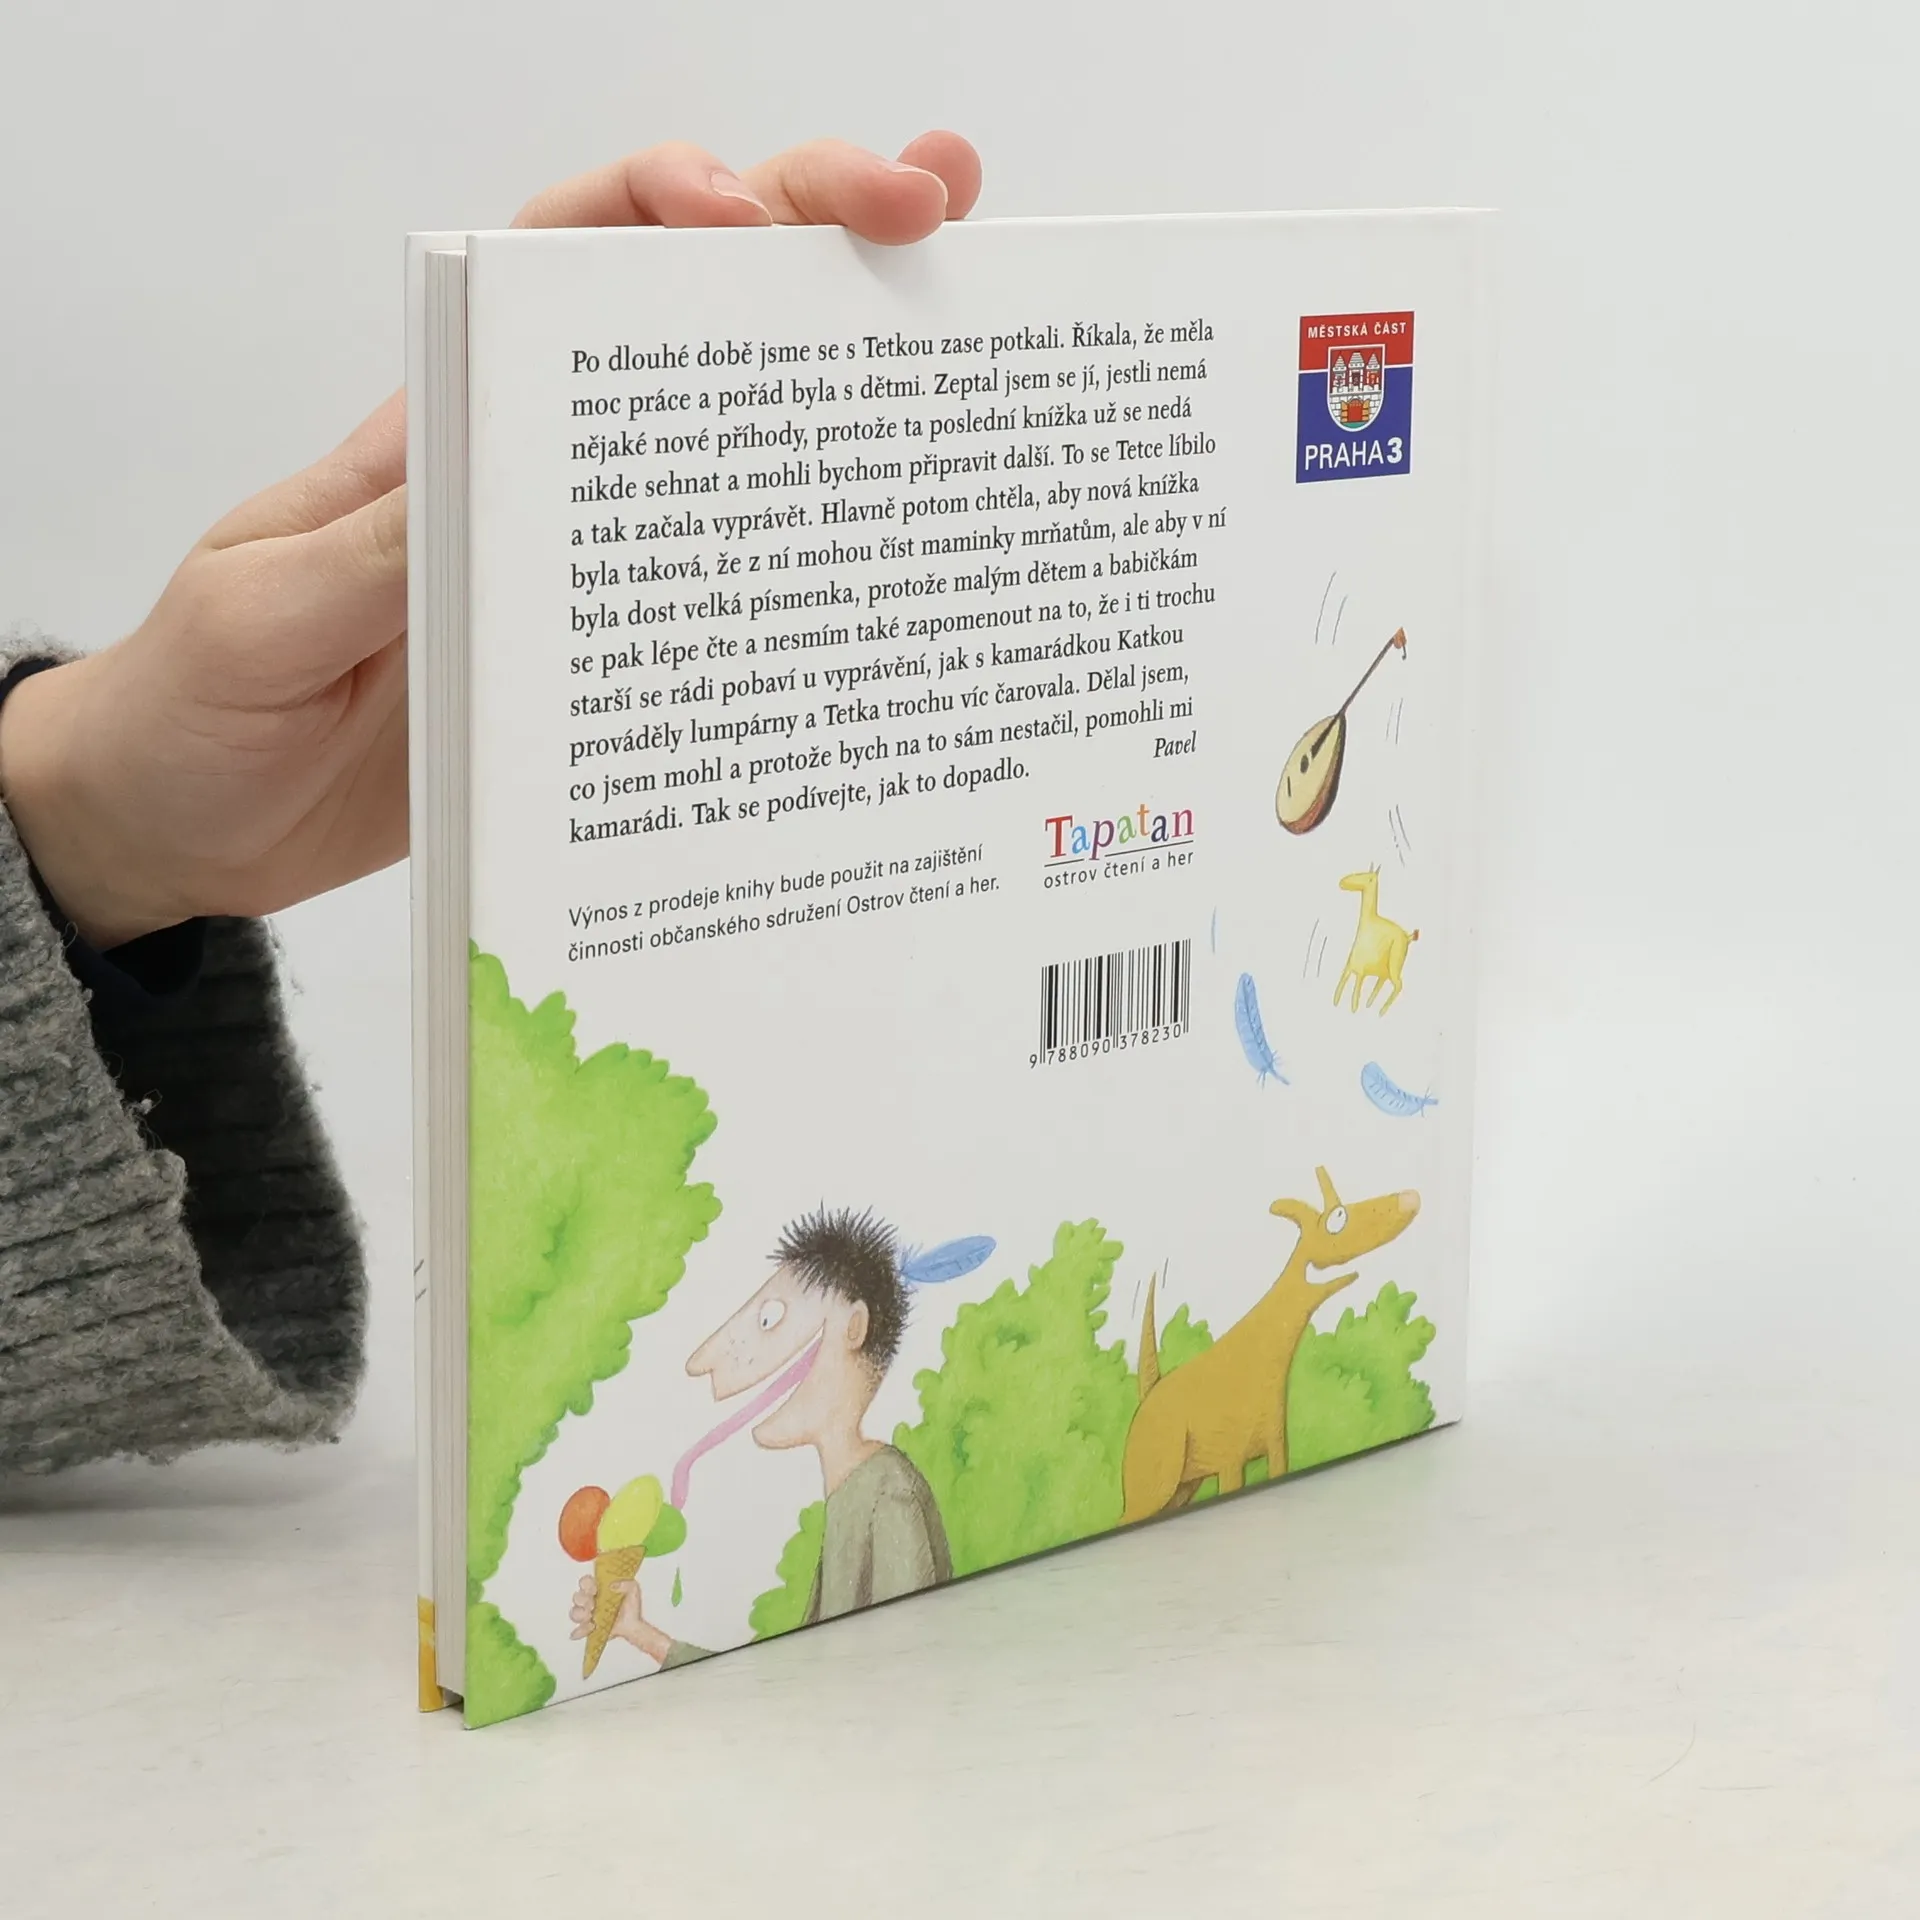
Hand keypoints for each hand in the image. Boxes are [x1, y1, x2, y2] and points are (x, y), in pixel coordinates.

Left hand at [0, 133, 981, 948]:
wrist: (191, 827)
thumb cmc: (198, 707)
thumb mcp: (267, 618)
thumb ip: (375, 554)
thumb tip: (503, 474)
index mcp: (441, 427)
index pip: (564, 260)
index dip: (666, 205)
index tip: (750, 216)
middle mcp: (534, 473)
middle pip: (687, 317)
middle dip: (813, 234)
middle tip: (936, 205)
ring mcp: (585, 566)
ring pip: (732, 448)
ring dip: (846, 383)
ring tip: (963, 333)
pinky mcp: (609, 661)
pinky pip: (726, 595)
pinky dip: (814, 566)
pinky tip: (896, 563)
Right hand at [570, 1571, 670, 1664]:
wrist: (633, 1625)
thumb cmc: (631, 1606)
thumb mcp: (633, 1589)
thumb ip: (626, 1583)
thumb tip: (613, 1585)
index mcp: (598, 1589)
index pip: (585, 1582)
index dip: (586, 1584)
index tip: (594, 1589)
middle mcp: (591, 1601)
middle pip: (577, 1597)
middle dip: (582, 1600)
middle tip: (592, 1604)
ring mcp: (589, 1615)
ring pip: (575, 1613)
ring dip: (580, 1614)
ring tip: (590, 1616)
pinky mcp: (589, 1628)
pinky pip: (579, 1630)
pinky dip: (580, 1631)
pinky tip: (590, 1627)